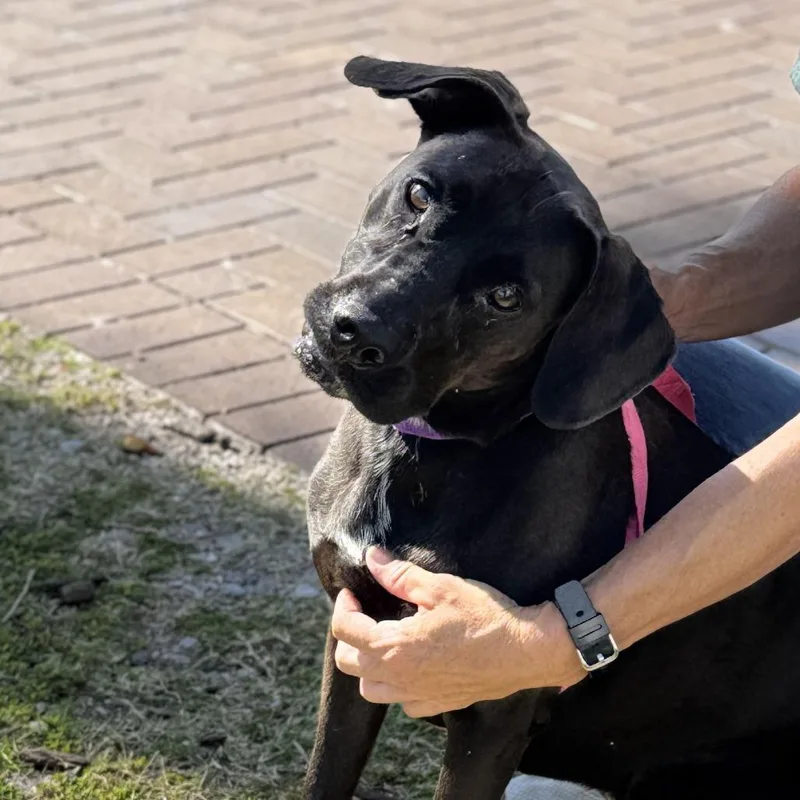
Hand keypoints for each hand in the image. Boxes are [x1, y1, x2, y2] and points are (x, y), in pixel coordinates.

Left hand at [331, 547, 584, 717]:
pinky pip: (403, 702)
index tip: (353, 591)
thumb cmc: (483, 616)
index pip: (345, 631)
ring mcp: (419, 695)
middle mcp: (400, 678)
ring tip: (385, 639)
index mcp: (394, 646)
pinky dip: (398, 685)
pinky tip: (413, 664)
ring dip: (368, 665)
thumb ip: (399, 574)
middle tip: (365, 613)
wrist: (525, 650)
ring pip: (372, 689)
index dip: (343, 607)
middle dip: (349, 636)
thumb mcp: (440, 586)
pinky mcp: (439, 704)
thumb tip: (371, 558)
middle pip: (349, 664)